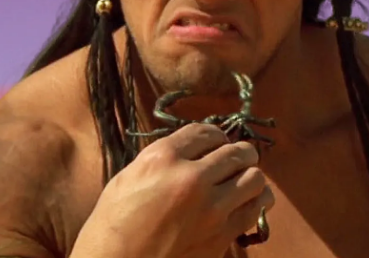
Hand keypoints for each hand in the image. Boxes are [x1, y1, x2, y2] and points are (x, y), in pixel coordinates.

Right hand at [71, 123, 274, 257]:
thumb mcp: (129, 176)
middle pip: (236, 152)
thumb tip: (192, 150)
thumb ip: (163, 158)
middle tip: (235, 159)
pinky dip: (255, 202)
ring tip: (242, 180)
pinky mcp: (221, 235)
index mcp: (163, 158)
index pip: (206, 132)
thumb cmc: (112, 224)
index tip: (216, 142)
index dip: (214, 135)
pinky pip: (255, 209)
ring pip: (255, 178)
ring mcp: (210, 208)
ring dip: (250, 176)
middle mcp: (191, 178)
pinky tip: (246, 202)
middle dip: (239, 153)